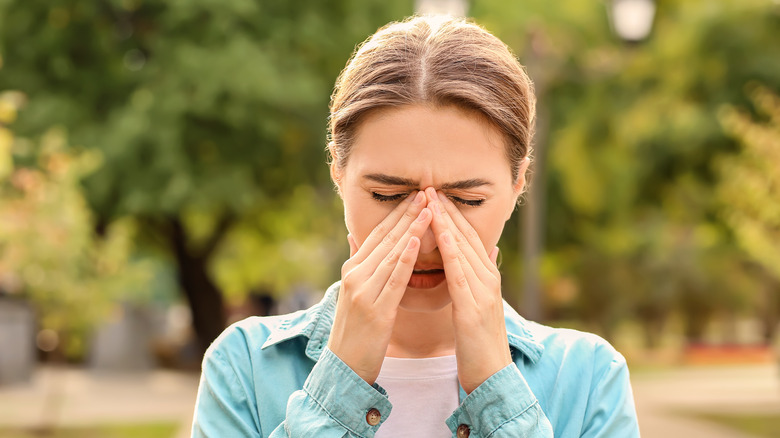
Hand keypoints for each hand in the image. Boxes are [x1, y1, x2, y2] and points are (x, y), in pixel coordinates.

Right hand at [328, 191, 432, 384]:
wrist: (344, 368)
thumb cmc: (354, 332)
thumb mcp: (352, 293)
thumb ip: (357, 264)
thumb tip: (353, 236)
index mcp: (352, 270)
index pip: (377, 234)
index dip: (397, 214)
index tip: (415, 195)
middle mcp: (355, 276)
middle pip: (386, 239)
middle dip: (408, 214)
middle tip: (427, 192)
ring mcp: (363, 292)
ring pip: (392, 254)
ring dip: (412, 229)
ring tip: (429, 209)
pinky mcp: (375, 310)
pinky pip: (394, 279)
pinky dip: (406, 258)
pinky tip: (417, 241)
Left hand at [425, 187, 511, 393]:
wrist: (491, 376)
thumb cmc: (479, 343)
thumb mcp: (479, 304)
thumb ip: (480, 276)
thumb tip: (487, 251)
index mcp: (486, 277)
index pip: (468, 237)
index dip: (451, 214)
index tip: (434, 194)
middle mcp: (488, 279)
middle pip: (466, 236)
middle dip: (447, 210)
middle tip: (429, 186)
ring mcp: (483, 292)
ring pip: (464, 249)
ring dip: (447, 222)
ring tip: (431, 200)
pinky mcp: (474, 308)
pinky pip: (461, 274)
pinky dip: (451, 252)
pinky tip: (441, 236)